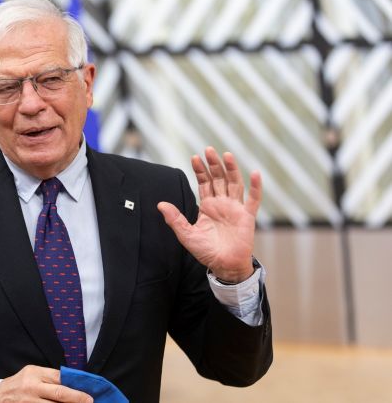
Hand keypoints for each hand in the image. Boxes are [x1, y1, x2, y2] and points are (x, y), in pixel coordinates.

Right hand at [0, 365, 92, 402]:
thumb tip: (73, 382)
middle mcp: (32, 388)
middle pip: (58, 394)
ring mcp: (29, 402)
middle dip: (76, 399)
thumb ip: (50, 376)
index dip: (76, 386)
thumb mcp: (33, 372)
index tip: (88, 393)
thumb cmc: (21, 382)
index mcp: (35, 374)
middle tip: (89, 401)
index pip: (59, 378)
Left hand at [157, 147, 260, 282]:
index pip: (204, 183)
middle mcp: (222, 204)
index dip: (200, 170)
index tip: (195, 157)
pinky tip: (255, 173)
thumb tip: (160, 204)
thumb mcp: (186, 235)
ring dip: (232, 169)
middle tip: (209, 149)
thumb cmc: (206, 252)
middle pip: (219, 179)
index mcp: (207, 206)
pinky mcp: (247, 216)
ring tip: (226, 155)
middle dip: (213, 165)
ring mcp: (235, 208)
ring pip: (235, 184)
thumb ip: (175, 219)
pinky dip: (256, 186)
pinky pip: (253, 199)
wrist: (224, 266)